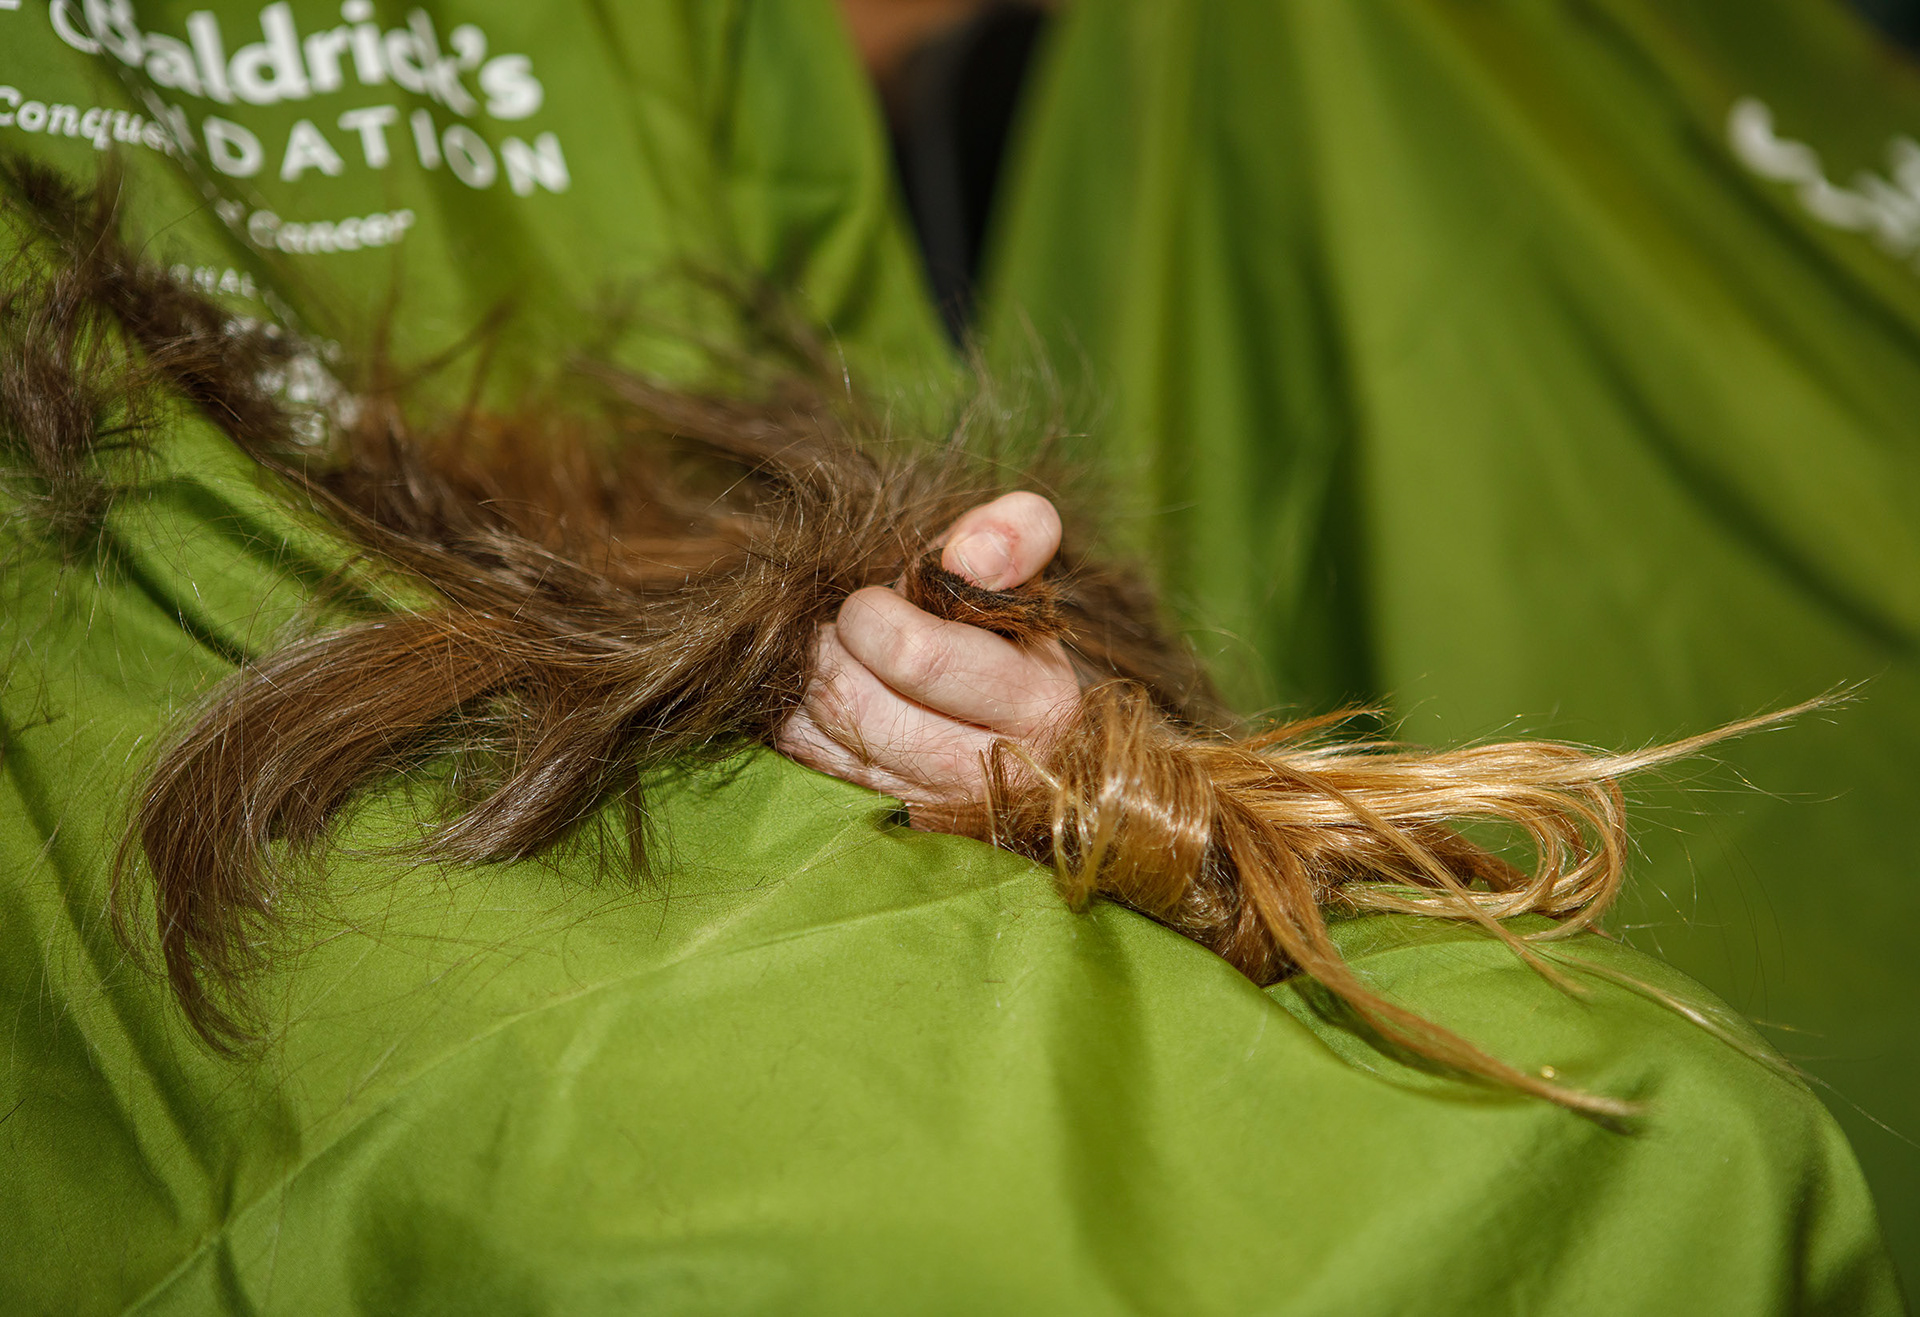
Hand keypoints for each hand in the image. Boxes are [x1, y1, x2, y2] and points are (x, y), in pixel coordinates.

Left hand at [775, 492, 1079, 817]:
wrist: (1008, 743)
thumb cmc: (1002, 646)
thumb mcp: (1022, 584)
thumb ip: (1014, 536)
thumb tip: (972, 554)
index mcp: (1036, 707)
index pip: (913, 654)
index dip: (876, 611)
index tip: (886, 601)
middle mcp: (985, 777)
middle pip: (847, 696)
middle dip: (833, 643)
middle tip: (853, 630)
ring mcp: (926, 814)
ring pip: (813, 732)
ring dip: (810, 679)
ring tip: (844, 661)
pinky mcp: (878, 827)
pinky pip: (800, 763)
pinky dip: (798, 718)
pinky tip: (828, 704)